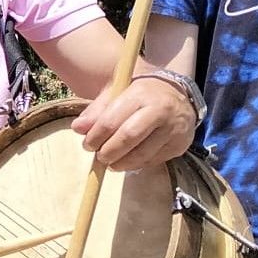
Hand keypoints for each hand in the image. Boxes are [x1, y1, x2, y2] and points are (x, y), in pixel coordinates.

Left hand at [71, 75, 196, 170]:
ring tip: (110, 163)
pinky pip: (153, 161)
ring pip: (142, 154)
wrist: (178, 95)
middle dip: (109, 152)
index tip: (87, 145)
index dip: (96, 136)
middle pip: (128, 137)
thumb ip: (97, 110)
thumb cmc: (140, 94)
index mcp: (140, 93)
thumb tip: (77, 128)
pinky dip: (136, 164)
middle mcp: (160, 110)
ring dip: (121, 163)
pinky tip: (128, 161)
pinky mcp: (179, 145)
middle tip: (99, 157)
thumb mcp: (117, 92)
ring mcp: (173, 129)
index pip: (112, 119)